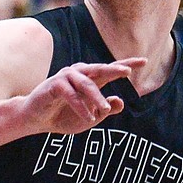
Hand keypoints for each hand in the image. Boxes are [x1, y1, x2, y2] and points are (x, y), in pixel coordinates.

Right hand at [19, 57, 144, 134]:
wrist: (37, 120)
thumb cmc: (65, 115)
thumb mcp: (90, 117)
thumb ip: (105, 110)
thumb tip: (121, 101)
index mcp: (90, 79)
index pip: (111, 70)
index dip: (127, 65)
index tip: (145, 61)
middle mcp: (80, 74)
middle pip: (100, 69)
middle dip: (114, 69)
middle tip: (128, 72)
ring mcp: (66, 77)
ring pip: (86, 83)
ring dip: (96, 97)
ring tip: (103, 109)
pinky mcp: (54, 84)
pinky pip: (70, 94)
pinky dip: (80, 106)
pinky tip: (88, 116)